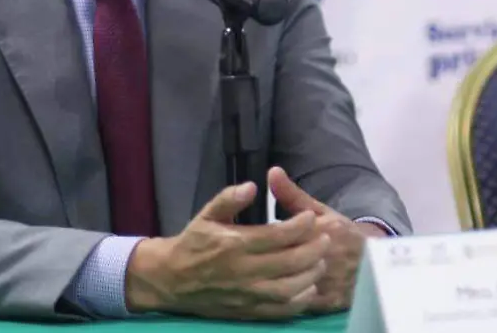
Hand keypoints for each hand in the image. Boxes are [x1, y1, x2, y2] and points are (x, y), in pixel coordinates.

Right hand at [124, 181, 329, 320]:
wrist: (170, 280)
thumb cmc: (192, 243)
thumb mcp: (206, 215)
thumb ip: (229, 198)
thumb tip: (253, 186)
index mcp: (234, 245)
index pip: (277, 235)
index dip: (300, 225)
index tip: (312, 216)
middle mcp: (243, 271)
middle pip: (290, 262)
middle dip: (313, 249)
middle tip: (326, 238)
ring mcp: (246, 294)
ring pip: (289, 289)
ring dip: (310, 275)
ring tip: (320, 261)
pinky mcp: (247, 311)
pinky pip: (279, 311)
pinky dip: (299, 301)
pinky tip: (308, 287)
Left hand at [268, 166, 381, 312]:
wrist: (373, 261)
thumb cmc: (341, 233)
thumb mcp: (320, 211)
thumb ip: (293, 194)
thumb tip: (272, 172)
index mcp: (321, 229)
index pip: (282, 235)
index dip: (263, 239)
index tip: (253, 240)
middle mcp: (326, 255)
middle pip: (285, 261)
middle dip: (267, 261)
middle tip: (256, 259)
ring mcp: (329, 280)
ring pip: (292, 284)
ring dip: (275, 281)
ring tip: (265, 275)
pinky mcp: (331, 301)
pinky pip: (302, 302)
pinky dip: (288, 299)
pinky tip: (279, 292)